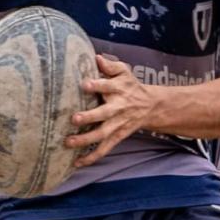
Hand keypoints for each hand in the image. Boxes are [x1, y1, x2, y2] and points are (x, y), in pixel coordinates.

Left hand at [66, 53, 153, 167]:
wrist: (150, 106)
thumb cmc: (130, 86)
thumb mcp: (124, 71)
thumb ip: (110, 65)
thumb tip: (96, 57)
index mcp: (118, 90)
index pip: (108, 86)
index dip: (97, 86)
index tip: (85, 84)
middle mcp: (118, 108)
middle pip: (104, 114)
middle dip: (90, 117)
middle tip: (74, 118)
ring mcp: (117, 125)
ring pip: (102, 134)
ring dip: (86, 139)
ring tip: (69, 142)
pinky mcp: (117, 137)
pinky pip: (104, 149)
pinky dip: (91, 157)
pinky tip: (77, 162)